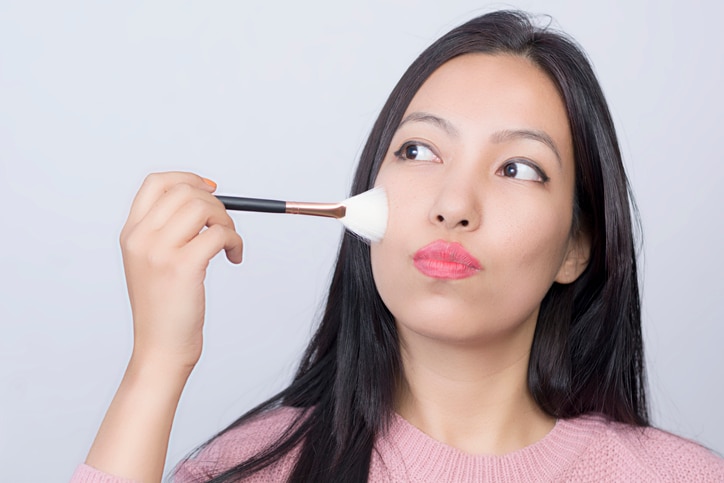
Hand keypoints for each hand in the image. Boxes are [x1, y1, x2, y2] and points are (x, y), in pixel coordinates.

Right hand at [120, 172, 242, 370]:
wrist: (160, 348)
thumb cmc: (165, 308)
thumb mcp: (153, 262)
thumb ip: (168, 230)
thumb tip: (205, 197)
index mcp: (131, 233)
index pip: (156, 183)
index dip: (188, 178)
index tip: (211, 190)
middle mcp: (141, 237)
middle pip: (185, 191)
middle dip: (216, 204)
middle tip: (224, 227)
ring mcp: (159, 251)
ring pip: (204, 208)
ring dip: (227, 222)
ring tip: (229, 244)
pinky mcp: (183, 266)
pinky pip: (220, 234)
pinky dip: (236, 241)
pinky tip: (234, 257)